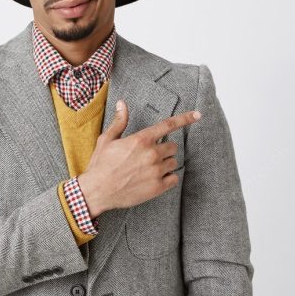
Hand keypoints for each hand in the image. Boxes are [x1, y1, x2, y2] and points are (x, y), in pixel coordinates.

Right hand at [78, 99, 200, 215]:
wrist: (96, 192)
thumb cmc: (101, 165)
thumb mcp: (107, 139)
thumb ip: (119, 121)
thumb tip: (122, 103)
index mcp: (141, 140)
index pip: (168, 125)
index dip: (185, 119)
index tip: (198, 115)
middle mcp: (152, 154)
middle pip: (172, 146)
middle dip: (163, 149)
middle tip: (148, 156)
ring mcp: (156, 171)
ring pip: (173, 162)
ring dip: (165, 163)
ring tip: (147, 169)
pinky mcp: (158, 187)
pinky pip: (174, 178)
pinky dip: (167, 178)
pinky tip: (153, 179)